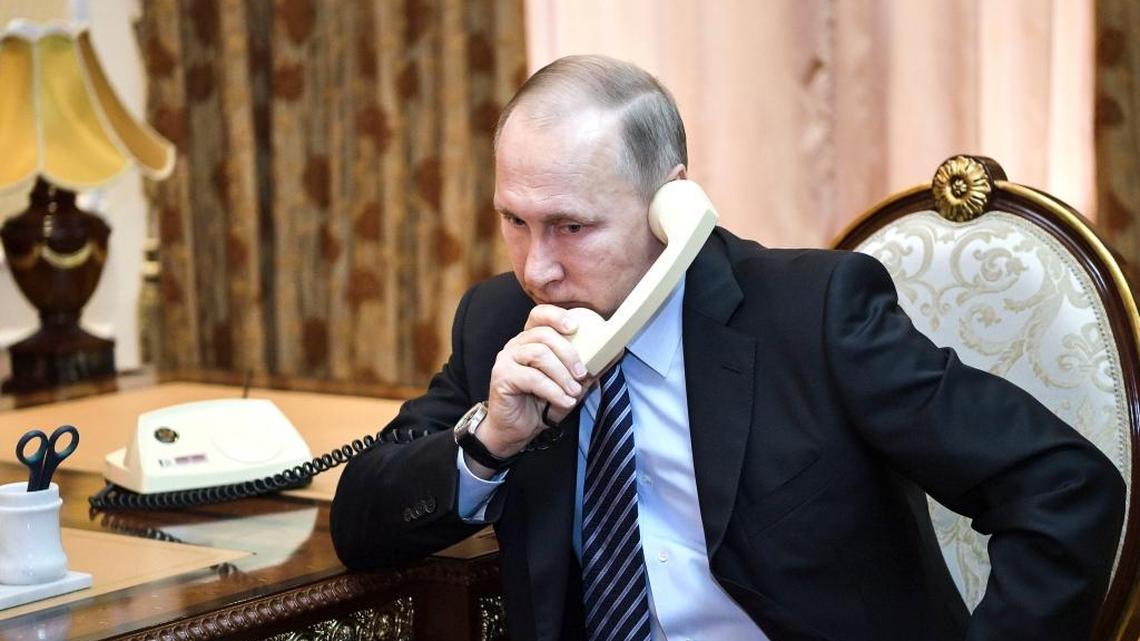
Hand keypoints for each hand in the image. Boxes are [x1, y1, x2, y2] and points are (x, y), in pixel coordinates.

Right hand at [476, 305, 593, 462]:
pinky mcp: (502, 377)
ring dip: (562, 374)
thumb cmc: (541, 404)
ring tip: (574, 391)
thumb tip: (615, 353)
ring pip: (539, 353)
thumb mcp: (571, 384)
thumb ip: (588, 368)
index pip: (539, 314)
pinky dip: (553, 390)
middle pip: (544, 334)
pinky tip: (564, 401)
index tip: (575, 327)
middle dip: (569, 353)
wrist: (516, 430)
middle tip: (582, 373)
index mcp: (530, 340)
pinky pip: (532, 377)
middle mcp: (516, 345)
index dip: (557, 315)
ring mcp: (507, 359)